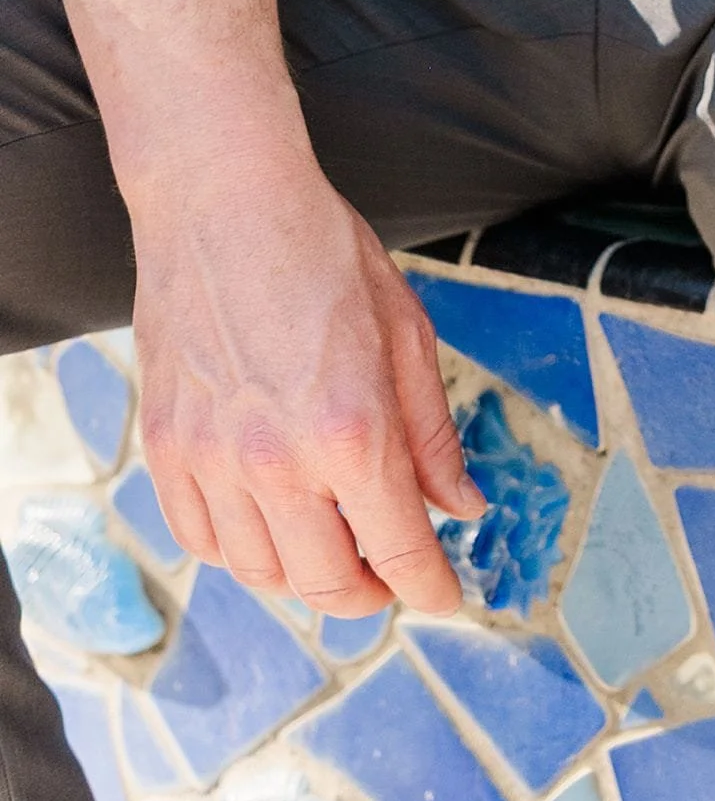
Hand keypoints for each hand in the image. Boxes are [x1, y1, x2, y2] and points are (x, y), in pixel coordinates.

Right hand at [131, 146, 480, 611]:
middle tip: (392, 576)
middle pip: (327, 584)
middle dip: (371, 595)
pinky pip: (202, 543)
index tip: (447, 598)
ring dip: (306, 578)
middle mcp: (277, 462)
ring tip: (335, 547)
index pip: (399, 550)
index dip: (430, 588)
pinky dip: (242, 553)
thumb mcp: (406, 332)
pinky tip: (270, 525)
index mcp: (352, 430)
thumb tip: (462, 507)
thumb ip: (433, 433)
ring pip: (261, 575)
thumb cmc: (322, 251)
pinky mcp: (166, 452)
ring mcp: (213, 463)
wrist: (224, 202)